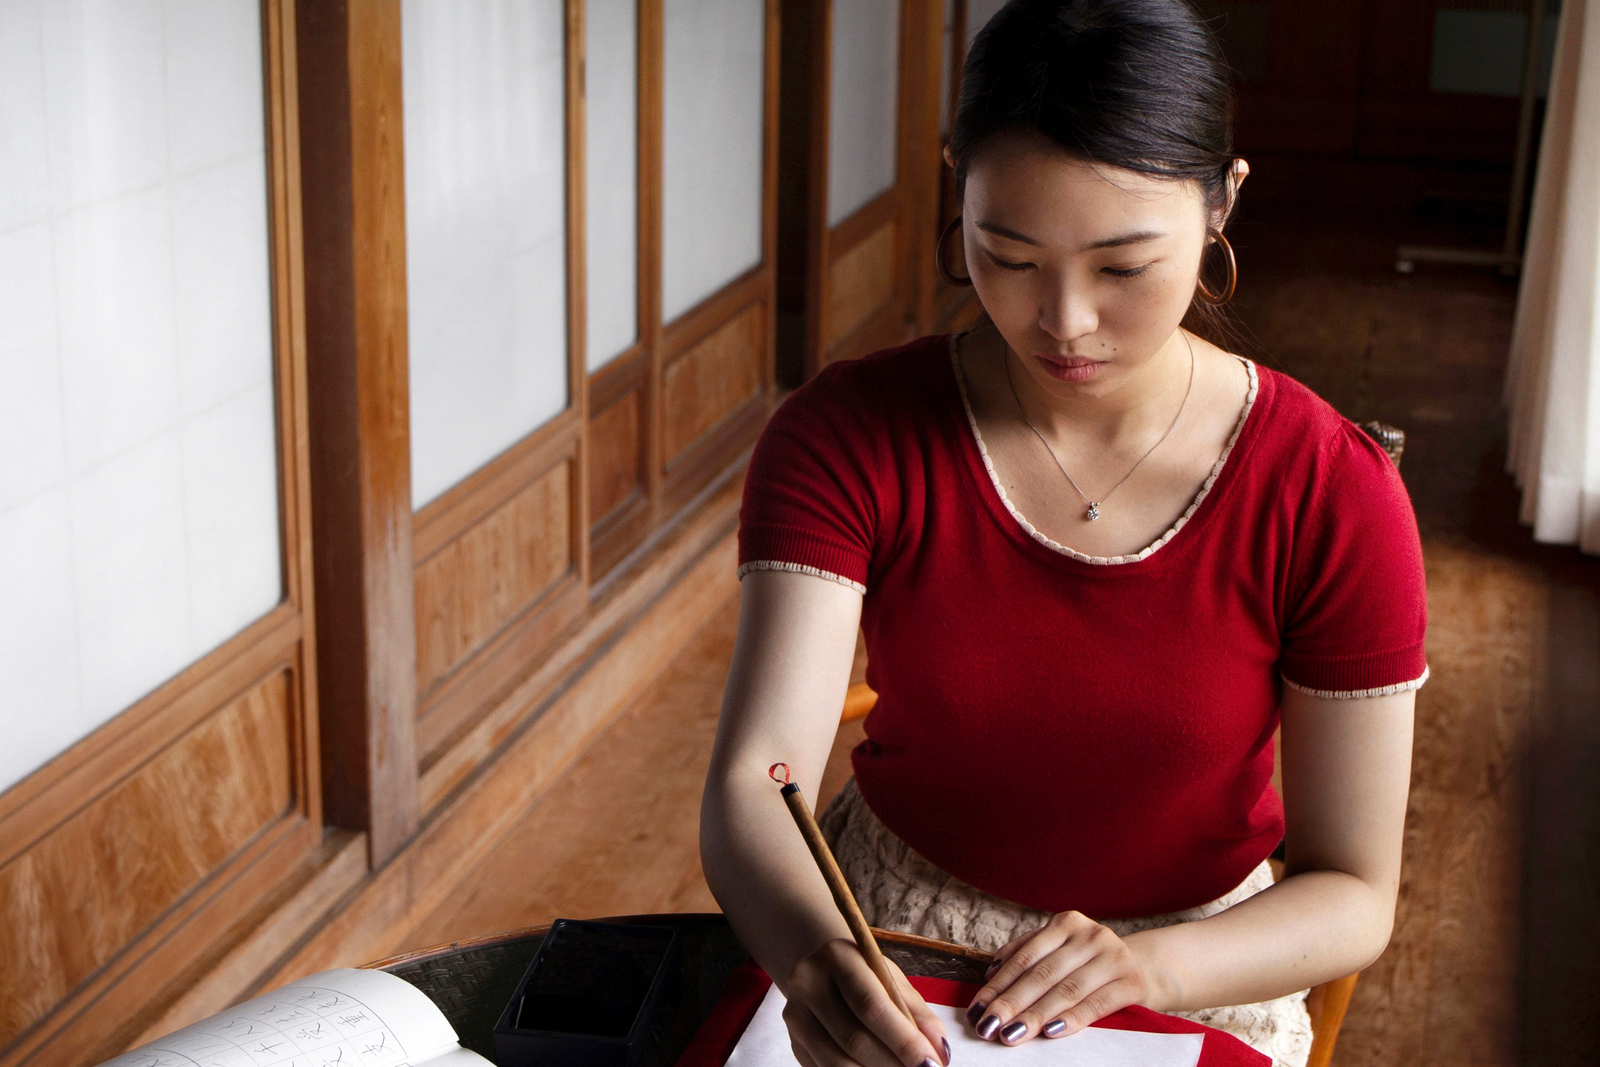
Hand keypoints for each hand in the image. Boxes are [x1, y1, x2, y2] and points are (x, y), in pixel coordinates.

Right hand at [783, 939, 951, 1066]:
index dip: (903, 1040)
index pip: (871, 1006)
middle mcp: (808, 983)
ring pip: (837, 1063)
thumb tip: (941, 1052)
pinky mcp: (795, 1044)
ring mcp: (796, 1017)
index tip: (931, 1065)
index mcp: (837, 957)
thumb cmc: (866, 976)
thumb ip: (918, 1015)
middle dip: (893, 1066)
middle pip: (853, 1038)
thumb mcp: (893, 981)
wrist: (821, 971)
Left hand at [964, 912, 1152, 1043]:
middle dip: (1010, 1003)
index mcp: (1066, 923)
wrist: (1147, 968)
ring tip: (1011, 1035)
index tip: (976, 1010)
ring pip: (1066, 990)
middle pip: (1042, 974)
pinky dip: (1071, 1019)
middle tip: (987, 1027)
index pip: (1024, 957)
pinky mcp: (1132, 982)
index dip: (998, 985)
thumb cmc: (1089, 965)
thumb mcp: (1061, 951)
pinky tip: (1050, 1032)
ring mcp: (1113, 957)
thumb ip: (1028, 955)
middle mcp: (1091, 934)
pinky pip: (1096, 1003)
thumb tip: (990, 975)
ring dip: (1035, 1016)